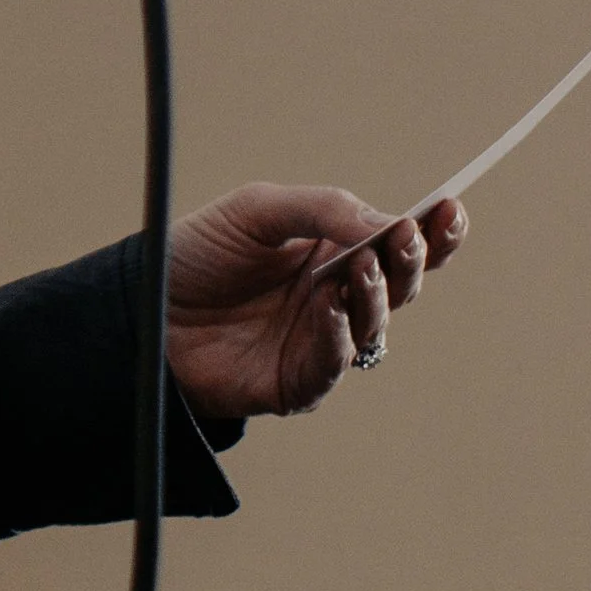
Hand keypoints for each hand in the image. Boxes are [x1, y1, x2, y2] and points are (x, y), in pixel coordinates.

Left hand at [165, 183, 465, 423]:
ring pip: (374, 324)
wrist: (140, 304)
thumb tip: (388, 221)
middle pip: (401, 284)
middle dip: (410, 259)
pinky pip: (332, 363)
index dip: (433, 230)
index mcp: (337, 250)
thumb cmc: (199, 253)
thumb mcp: (257, 210)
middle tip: (404, 237)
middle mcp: (340, 297)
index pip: (400, 242)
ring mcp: (322, 341)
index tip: (450, 208)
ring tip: (360, 266)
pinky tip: (330, 305)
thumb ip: (322, 209)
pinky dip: (337, 334)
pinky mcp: (297, 382)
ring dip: (375, 294)